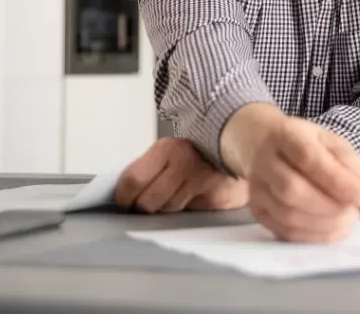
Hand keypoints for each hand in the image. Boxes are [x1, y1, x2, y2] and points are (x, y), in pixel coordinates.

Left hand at [114, 137, 248, 212]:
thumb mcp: (169, 153)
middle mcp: (184, 164)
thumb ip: (146, 170)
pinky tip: (192, 197)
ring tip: (176, 194)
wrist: (238, 147)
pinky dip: (187, 209)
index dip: (124, 197)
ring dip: (167, 208)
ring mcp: (201, 182)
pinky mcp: (215, 198)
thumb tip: (121, 194)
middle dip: (144, 206)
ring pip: (168, 210)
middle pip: (147, 202)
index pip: (132, 181)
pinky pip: (190, 213)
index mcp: (167, 149)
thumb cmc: (196, 154)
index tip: (124, 202)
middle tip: (147, 203)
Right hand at [220, 103, 359, 242]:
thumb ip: (349, 163)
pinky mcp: (257, 211)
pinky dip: (313, 236)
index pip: (307, 157)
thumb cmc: (305, 143)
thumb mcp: (331, 141)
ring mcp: (257, 188)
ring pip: (287, 215)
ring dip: (324, 224)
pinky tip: (331, 229)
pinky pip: (284, 232)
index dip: (336, 180)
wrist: (263, 145)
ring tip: (346, 219)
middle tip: (355, 211)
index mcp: (286, 134)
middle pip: (292, 189)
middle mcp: (265, 161)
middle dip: (330, 207)